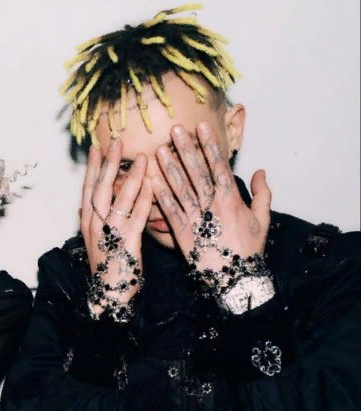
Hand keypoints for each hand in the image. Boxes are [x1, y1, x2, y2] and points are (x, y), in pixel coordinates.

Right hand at [81, 139, 151, 308]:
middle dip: (108, 163)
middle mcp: (95, 225)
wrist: (108, 296)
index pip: (87, 189)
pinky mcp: (126, 243)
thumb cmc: (107, 268)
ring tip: (142, 156)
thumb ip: (94, 221)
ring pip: (119, 198)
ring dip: (131, 175)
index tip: (97, 147)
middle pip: (100, 188)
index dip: (93, 167)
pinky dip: (145, 198)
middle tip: (116, 142)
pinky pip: (137, 215)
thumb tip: (87, 205)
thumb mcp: (96, 241)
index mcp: (87, 223)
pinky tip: (153, 184)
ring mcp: (110, 233)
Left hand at [149, 121, 270, 272]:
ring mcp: (196, 219)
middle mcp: (212, 206)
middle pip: (196, 172)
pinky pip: (170, 211)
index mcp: (232, 200)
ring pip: (180, 189)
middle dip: (185, 149)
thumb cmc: (249, 250)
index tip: (201, 127)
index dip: (209, 145)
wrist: (235, 279)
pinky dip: (161, 196)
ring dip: (169, 168)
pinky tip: (152, 181)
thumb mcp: (263, 220)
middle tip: (174, 130)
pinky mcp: (182, 233)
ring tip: (159, 150)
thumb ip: (263, 194)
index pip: (218, 166)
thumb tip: (260, 171)